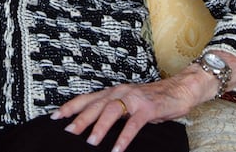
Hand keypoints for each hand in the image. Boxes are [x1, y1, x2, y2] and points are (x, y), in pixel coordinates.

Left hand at [50, 52, 235, 151]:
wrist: (180, 89)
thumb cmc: (153, 99)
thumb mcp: (129, 103)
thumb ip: (114, 111)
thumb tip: (93, 126)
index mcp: (114, 91)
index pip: (88, 98)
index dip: (71, 107)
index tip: (55, 117)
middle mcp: (121, 92)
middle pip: (96, 104)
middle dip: (80, 119)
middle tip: (68, 132)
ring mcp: (135, 99)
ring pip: (112, 110)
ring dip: (99, 126)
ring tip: (90, 141)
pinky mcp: (148, 108)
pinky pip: (134, 124)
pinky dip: (124, 138)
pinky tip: (117, 149)